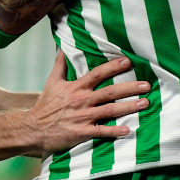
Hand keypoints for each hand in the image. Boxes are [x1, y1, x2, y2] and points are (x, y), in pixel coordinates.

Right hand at [29, 52, 149, 152]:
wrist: (32, 128)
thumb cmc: (45, 105)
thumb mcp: (52, 82)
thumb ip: (60, 65)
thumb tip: (62, 47)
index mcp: (76, 88)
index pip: (97, 74)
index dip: (113, 67)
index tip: (128, 61)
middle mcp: (82, 101)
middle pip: (109, 92)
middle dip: (129, 88)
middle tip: (146, 86)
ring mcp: (82, 117)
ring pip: (109, 111)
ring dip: (128, 107)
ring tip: (145, 103)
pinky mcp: (81, 132)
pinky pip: (101, 132)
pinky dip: (114, 131)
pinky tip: (127, 130)